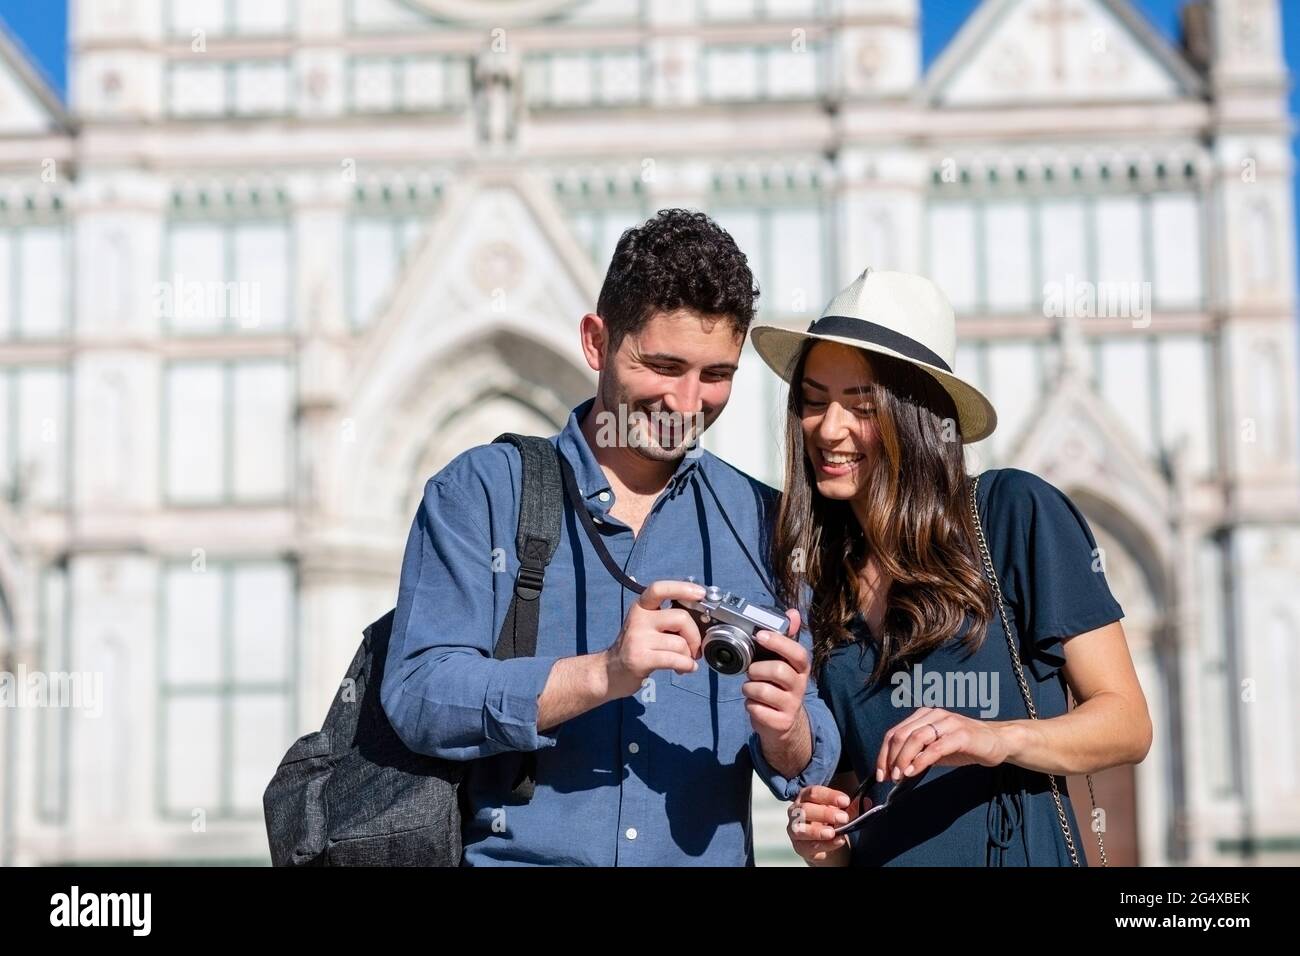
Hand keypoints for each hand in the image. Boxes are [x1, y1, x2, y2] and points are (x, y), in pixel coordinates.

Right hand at [600, 580, 705, 698]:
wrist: (610, 671)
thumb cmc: (637, 647)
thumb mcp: (647, 624)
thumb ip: (669, 618)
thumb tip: (702, 618)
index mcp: (642, 606)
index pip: (660, 589)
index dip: (682, 588)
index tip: (700, 593)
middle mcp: (639, 619)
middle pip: (681, 618)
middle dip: (695, 636)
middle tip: (695, 648)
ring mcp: (638, 638)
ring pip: (680, 643)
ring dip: (689, 656)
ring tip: (684, 661)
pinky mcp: (640, 658)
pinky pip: (675, 660)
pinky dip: (686, 666)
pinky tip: (684, 669)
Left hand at [743, 608, 810, 739]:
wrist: (784, 724)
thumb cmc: (779, 687)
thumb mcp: (783, 662)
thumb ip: (786, 638)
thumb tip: (793, 613)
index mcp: (801, 668)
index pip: (797, 652)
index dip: (779, 642)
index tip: (760, 636)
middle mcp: (800, 686)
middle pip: (778, 670)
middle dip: (756, 669)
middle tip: (751, 672)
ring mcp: (792, 705)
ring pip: (763, 690)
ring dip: (749, 688)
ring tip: (751, 689)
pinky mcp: (781, 722)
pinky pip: (757, 709)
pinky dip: (750, 705)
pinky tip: (755, 704)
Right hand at [787, 784, 859, 865]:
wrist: (826, 843)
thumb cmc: (830, 821)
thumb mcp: (841, 811)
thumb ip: (852, 806)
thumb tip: (867, 801)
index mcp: (806, 797)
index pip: (813, 793)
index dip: (829, 796)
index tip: (845, 801)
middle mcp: (796, 812)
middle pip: (805, 810)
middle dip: (824, 813)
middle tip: (843, 817)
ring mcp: (795, 829)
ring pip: (800, 829)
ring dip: (817, 831)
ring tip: (833, 832)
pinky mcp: (799, 846)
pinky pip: (808, 846)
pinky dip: (824, 845)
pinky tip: (837, 841)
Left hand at [876, 706, 1011, 782]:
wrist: (997, 742)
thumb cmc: (964, 746)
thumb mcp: (935, 750)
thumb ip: (917, 754)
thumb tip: (895, 770)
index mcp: (924, 715)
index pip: (895, 733)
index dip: (884, 754)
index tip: (880, 774)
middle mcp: (934, 715)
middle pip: (902, 734)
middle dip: (890, 757)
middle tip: (888, 777)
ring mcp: (948, 722)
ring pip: (916, 738)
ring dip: (903, 759)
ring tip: (898, 776)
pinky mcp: (961, 735)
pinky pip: (936, 747)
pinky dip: (921, 760)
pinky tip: (914, 771)